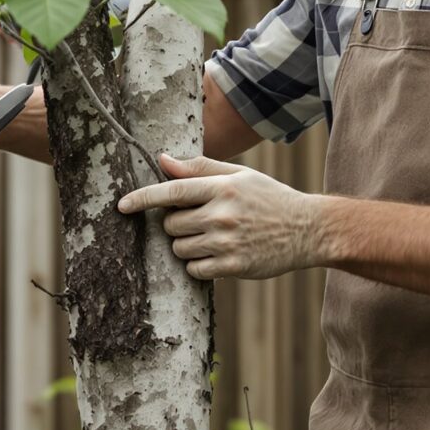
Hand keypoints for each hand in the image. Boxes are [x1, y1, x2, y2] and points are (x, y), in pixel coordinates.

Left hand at [117, 153, 330, 280]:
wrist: (308, 229)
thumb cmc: (269, 199)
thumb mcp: (239, 176)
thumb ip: (200, 168)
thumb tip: (163, 160)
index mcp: (222, 187)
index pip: (172, 191)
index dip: (143, 198)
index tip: (122, 205)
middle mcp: (222, 214)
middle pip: (171, 225)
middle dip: (175, 224)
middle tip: (197, 221)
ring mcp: (228, 242)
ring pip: (180, 249)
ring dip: (186, 245)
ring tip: (210, 237)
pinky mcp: (234, 266)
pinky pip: (195, 270)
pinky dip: (197, 265)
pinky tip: (215, 255)